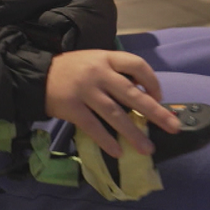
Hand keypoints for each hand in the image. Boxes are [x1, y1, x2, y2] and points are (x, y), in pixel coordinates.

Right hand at [45, 49, 180, 157]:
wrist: (36, 75)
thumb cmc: (71, 70)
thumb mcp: (94, 61)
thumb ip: (115, 72)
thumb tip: (142, 93)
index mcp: (106, 58)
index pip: (137, 64)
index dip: (152, 81)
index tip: (158, 96)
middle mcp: (98, 73)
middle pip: (131, 93)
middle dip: (155, 111)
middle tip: (173, 126)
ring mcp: (84, 91)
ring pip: (114, 114)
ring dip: (133, 133)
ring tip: (147, 149)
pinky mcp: (71, 108)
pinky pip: (93, 126)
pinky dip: (106, 140)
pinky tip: (118, 151)